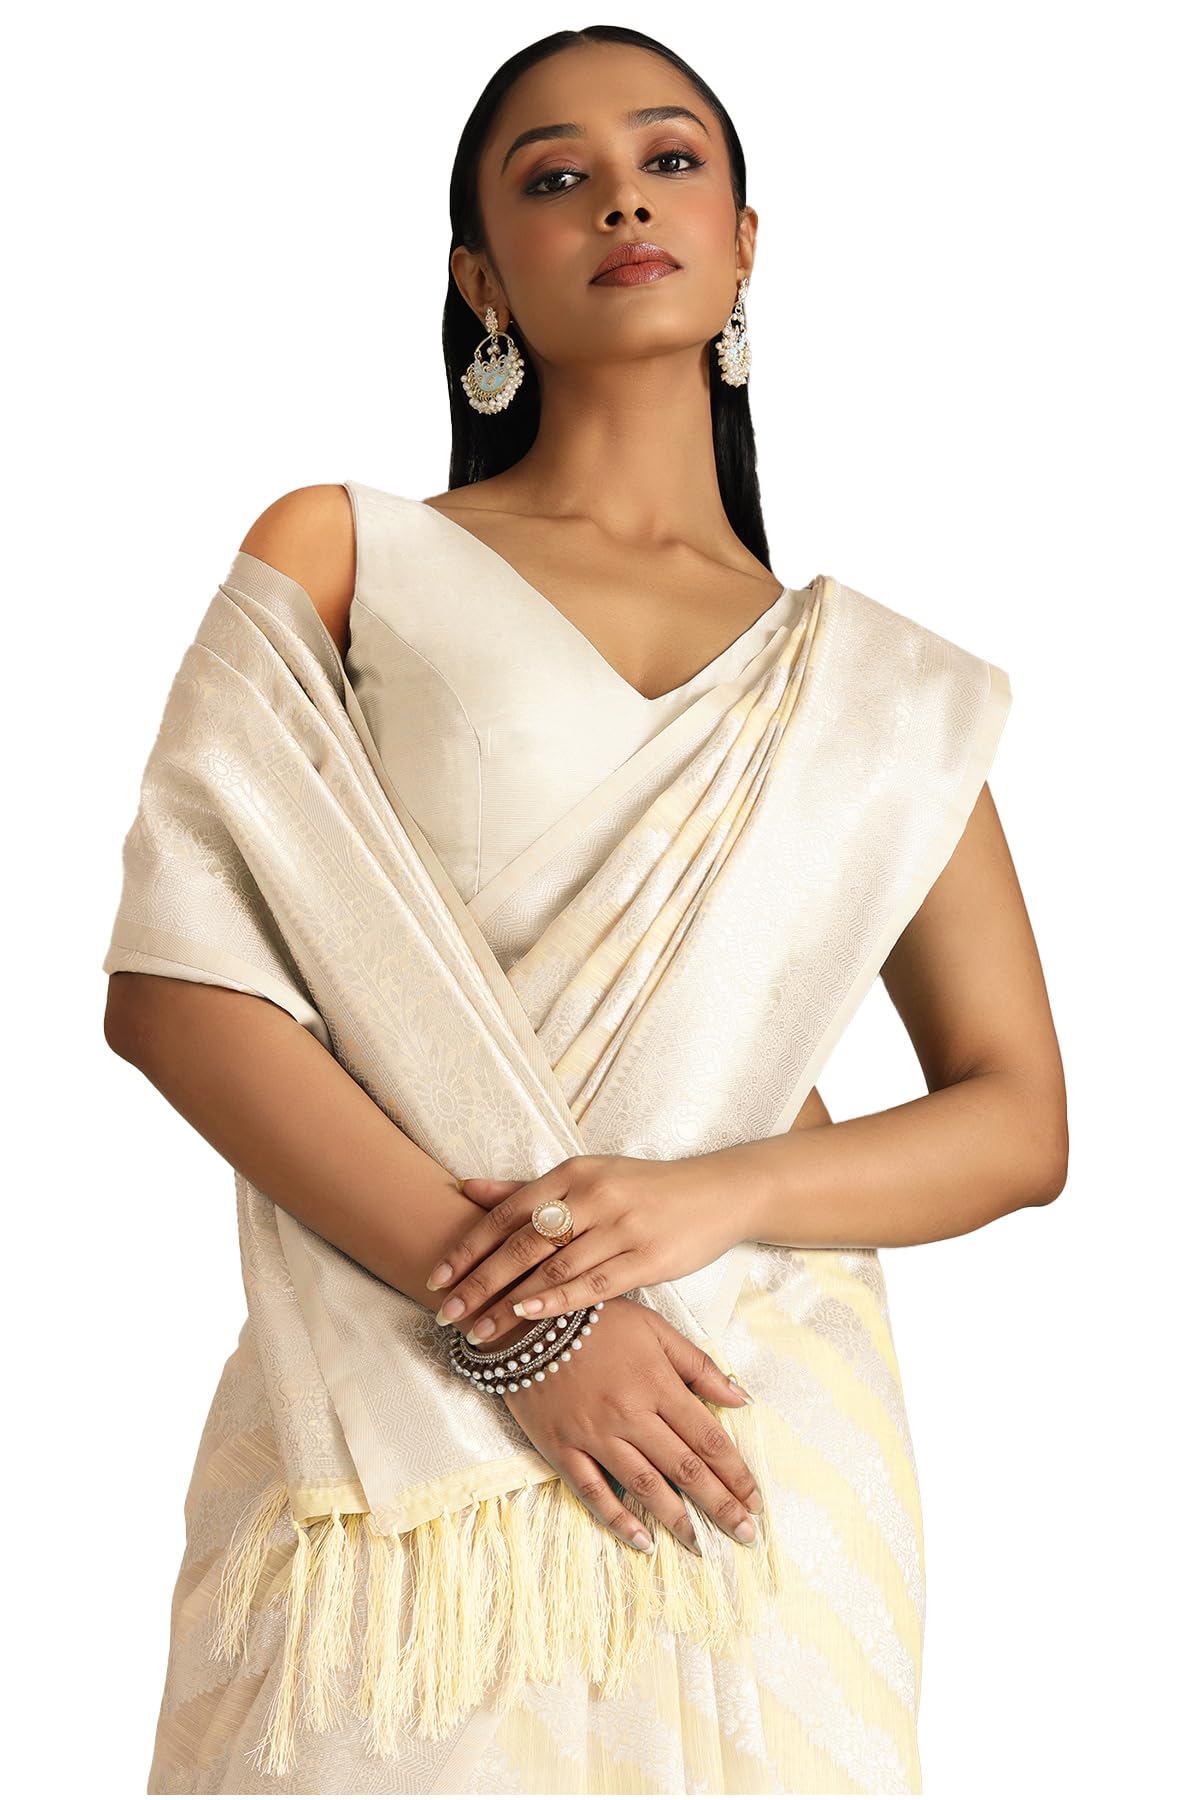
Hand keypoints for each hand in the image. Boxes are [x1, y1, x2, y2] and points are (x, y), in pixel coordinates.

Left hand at [425, 1151, 755, 1344]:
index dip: (468, 1245)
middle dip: (479, 1280)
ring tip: (477, 1329)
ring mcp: (621, 1226)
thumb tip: (465, 1187)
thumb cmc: (641, 1188)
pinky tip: (528, 1317)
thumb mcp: (585, 1177)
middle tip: (445, 1311)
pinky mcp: (647, 1257)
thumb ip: (524, 1189)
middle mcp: (592, 1195)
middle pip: (523, 1243)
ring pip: (553, 1268)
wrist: (715, 1193)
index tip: (435, 1276)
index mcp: (572, 1173)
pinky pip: (594, 1283)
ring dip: (509, 1302)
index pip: (508, 1212)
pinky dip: (557, 1301)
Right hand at [498, 1295, 762, 1553]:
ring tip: (701, 1546)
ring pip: (645, 1486)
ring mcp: (594, 1435)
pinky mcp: (562, 1448)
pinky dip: (619, 1519)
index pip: (707, 1438)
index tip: (755, 1500)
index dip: (735, 1473)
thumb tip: (740, 1398)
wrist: (527, 1321)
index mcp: (657, 1384)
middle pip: (684, 1469)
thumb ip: (698, 1366)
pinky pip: (593, 1491)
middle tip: (746, 1536)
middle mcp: (630, 1415)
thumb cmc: (597, 1319)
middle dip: (719, 1505)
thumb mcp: (654, 1329)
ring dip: (677, 1520)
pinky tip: (643, 1541)